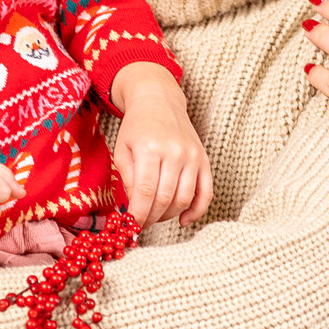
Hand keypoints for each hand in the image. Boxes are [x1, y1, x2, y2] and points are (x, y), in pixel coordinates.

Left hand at [108, 62, 212, 226]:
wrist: (159, 102)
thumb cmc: (137, 128)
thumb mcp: (122, 150)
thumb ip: (128, 180)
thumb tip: (134, 210)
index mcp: (150, 149)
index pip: (145, 192)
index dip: (139, 215)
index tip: (131, 226)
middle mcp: (174, 152)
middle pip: (165, 198)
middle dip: (151, 218)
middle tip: (141, 225)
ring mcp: (192, 156)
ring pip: (184, 199)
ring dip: (168, 216)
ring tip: (156, 217)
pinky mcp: (204, 160)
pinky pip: (206, 193)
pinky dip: (196, 211)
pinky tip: (183, 220)